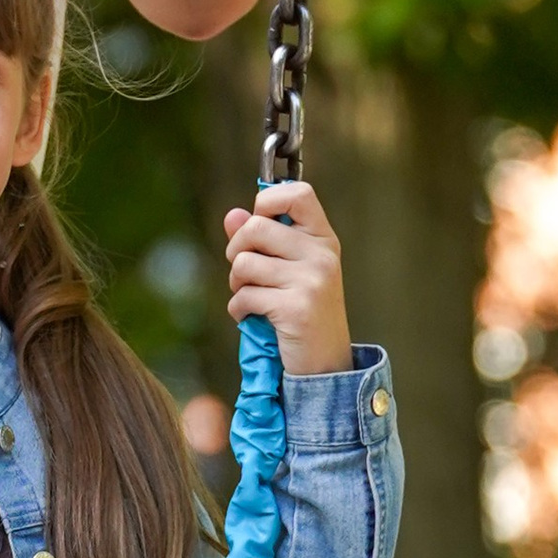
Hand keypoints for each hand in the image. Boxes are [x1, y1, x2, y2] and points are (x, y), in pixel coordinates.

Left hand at [223, 179, 350, 375]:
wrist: (325, 363)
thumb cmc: (303, 311)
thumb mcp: (289, 270)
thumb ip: (260, 242)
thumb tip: (232, 216)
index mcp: (323, 238)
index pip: (298, 194)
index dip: (268, 201)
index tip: (259, 224)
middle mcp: (321, 254)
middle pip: (255, 227)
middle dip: (236, 250)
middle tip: (244, 274)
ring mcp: (311, 280)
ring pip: (243, 263)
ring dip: (236, 284)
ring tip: (252, 298)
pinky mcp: (296, 308)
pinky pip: (243, 296)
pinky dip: (238, 310)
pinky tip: (253, 318)